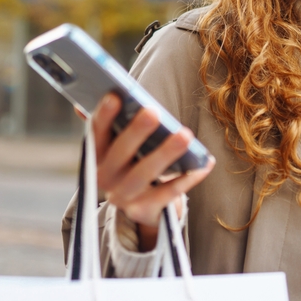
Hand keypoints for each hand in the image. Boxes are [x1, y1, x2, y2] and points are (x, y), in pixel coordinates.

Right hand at [88, 93, 213, 250]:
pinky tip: (205, 163)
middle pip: (120, 154)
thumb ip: (116, 122)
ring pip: (144, 174)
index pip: (95, 133)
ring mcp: (123, 197)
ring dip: (165, 153)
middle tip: (153, 112)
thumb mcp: (121, 144)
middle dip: (136, 132)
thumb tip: (108, 90)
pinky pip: (168, 194)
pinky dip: (188, 178)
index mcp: (96, 156)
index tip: (114, 96)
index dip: (103, 116)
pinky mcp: (144, 210)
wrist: (143, 206)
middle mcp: (104, 178)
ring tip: (185, 134)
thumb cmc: (135, 162)